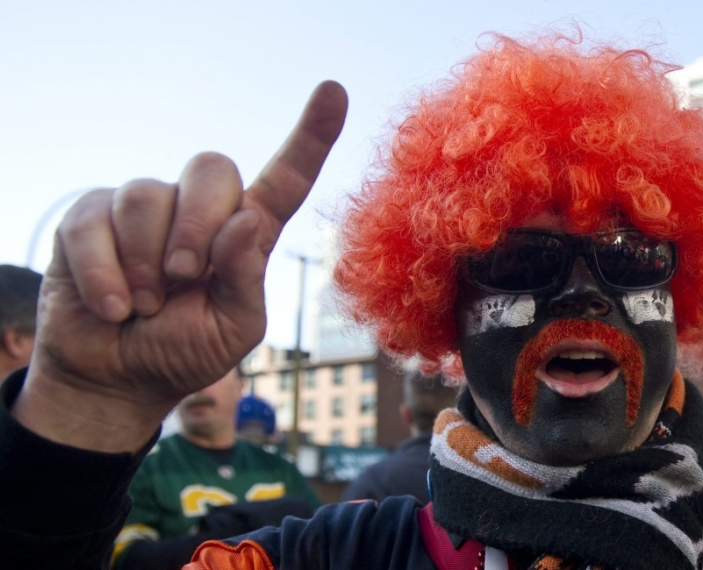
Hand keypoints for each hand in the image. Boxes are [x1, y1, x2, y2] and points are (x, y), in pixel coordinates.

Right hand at [11, 81, 347, 452]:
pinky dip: (105, 274)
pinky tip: (112, 307)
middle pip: (211, 167)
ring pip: (146, 195)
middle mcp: (197, 210)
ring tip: (145, 305)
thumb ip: (245, 278)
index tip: (334, 91)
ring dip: (146, 265)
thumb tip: (245, 220)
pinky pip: (95, 220)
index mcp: (245, 233)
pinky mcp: (89, 217)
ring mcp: (143, 209)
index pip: (284, 179)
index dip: (310, 138)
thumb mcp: (233, 328)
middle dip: (197, 224)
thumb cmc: (185, 349)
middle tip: (184, 277)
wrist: (119, 378)